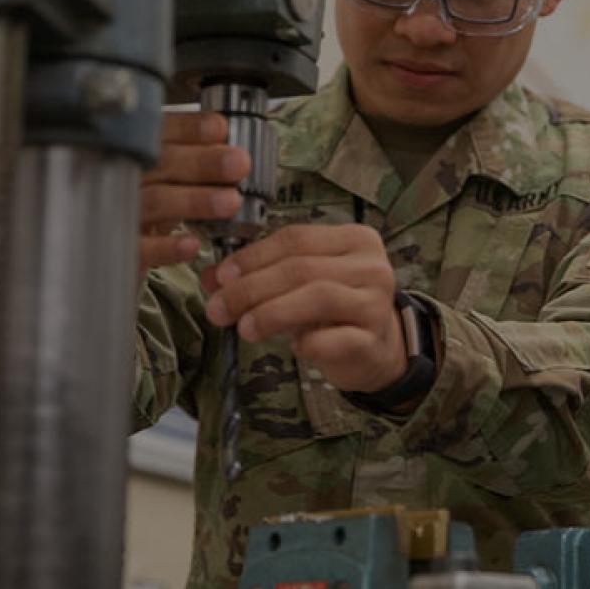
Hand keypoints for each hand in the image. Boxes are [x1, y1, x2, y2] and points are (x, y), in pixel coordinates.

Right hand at [138, 112, 250, 284]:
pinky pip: (141, 247)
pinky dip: (166, 247)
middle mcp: (128, 176)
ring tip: (230, 202)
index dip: (189, 128)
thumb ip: (196, 157)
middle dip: (203, 162)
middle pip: (160, 163)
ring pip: (155, 201)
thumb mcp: (171, 172)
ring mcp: (121, 210)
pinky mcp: (123, 248)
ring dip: (194, 200)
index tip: (219, 128)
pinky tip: (192, 244)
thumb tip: (236, 152)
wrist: (112, 243)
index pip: (161, 130)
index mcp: (141, 150)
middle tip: (239, 163)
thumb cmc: (153, 199)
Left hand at [200, 224, 406, 393]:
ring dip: (271, 312)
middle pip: (302, 268)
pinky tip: (293, 349)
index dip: (254, 256)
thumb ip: (260, 275)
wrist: (378, 350)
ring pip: (316, 297)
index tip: (221, 276)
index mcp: (354, 238)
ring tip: (244, 328)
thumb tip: (211, 278)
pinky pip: (330, 339)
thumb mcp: (301, 285)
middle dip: (252, 288)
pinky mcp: (372, 340)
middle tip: (218, 308)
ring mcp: (376, 302)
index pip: (296, 238)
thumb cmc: (334, 309)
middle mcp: (371, 265)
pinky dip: (305, 343)